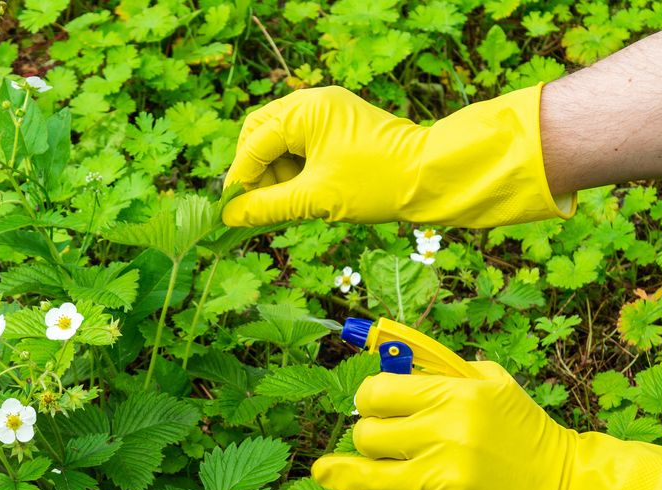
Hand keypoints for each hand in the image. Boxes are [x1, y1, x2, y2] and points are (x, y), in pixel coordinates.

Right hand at [221, 85, 573, 228]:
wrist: (430, 176)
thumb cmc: (375, 183)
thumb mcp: (315, 198)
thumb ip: (267, 206)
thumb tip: (230, 216)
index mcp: (306, 110)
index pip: (255, 142)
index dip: (240, 178)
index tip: (232, 209)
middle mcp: (313, 102)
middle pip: (261, 133)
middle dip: (256, 171)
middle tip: (258, 205)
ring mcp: (326, 112)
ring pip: (279, 140)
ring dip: (275, 173)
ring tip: (288, 204)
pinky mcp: (337, 126)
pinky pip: (300, 144)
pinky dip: (293, 169)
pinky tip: (301, 194)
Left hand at [310, 361, 661, 489]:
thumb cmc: (526, 436)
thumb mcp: (495, 387)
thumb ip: (445, 373)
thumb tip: (395, 363)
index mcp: (457, 396)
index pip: (379, 392)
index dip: (369, 400)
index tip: (373, 407)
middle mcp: (446, 434)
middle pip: (369, 433)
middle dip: (367, 437)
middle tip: (379, 444)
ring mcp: (443, 479)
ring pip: (368, 473)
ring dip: (344, 472)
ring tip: (324, 471)